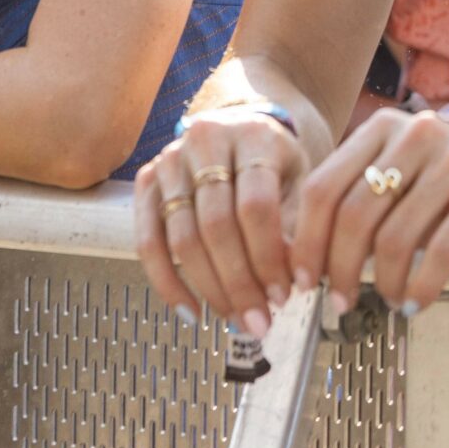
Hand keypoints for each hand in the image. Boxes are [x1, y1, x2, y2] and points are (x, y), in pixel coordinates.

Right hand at [133, 101, 307, 332]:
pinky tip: (190, 311)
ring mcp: (170, 160)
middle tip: (258, 320)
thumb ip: (297, 226)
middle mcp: (205, 141)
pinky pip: (148, 240)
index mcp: (252, 136)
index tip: (282, 296)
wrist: (244, 127)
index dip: (267, 257)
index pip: (255, 204)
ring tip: (233, 319)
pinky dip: (166, 282)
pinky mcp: (146, 181)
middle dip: (238, 281)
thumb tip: (291, 280)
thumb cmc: (277, 163)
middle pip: (215, 223)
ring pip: (181, 236)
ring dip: (209, 287)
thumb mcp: (302, 181)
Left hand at [286, 108, 448, 317]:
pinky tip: (416, 301)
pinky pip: (441, 249)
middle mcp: (415, 134)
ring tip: (386, 300)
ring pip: (395, 236)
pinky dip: (423, 284)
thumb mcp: (405, 185)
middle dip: (339, 266)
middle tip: (338, 300)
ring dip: (383, 281)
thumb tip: (310, 257)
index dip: (307, 238)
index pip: (324, 186)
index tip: (303, 277)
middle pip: (353, 213)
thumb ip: (362, 206)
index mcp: (383, 128)